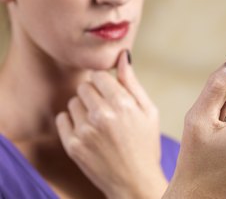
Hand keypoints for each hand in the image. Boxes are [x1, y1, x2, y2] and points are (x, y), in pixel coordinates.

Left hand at [56, 50, 166, 198]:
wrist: (135, 181)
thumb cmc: (146, 144)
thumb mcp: (149, 111)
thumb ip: (132, 82)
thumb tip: (123, 55)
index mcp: (122, 104)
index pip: (98, 75)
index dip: (105, 82)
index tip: (110, 92)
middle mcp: (101, 115)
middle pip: (84, 86)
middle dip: (94, 93)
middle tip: (106, 108)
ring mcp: (85, 131)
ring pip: (73, 101)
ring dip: (84, 107)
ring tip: (98, 122)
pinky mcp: (73, 145)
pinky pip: (63, 118)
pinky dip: (72, 120)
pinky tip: (88, 130)